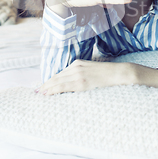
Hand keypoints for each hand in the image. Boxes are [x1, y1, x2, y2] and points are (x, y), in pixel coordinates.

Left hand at [37, 60, 157, 94]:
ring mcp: (78, 74)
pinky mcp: (81, 82)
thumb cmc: (110, 75)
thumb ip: (84, 76)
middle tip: (36, 93)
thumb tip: (78, 86)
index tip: (42, 87)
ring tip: (38, 95)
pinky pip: (63, 86)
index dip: (50, 81)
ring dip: (46, 88)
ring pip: (56, 82)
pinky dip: (53, 90)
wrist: (121, 73)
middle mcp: (75, 67)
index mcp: (78, 63)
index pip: (60, 74)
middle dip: (45, 85)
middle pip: (55, 77)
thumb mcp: (94, 72)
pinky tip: (46, 94)